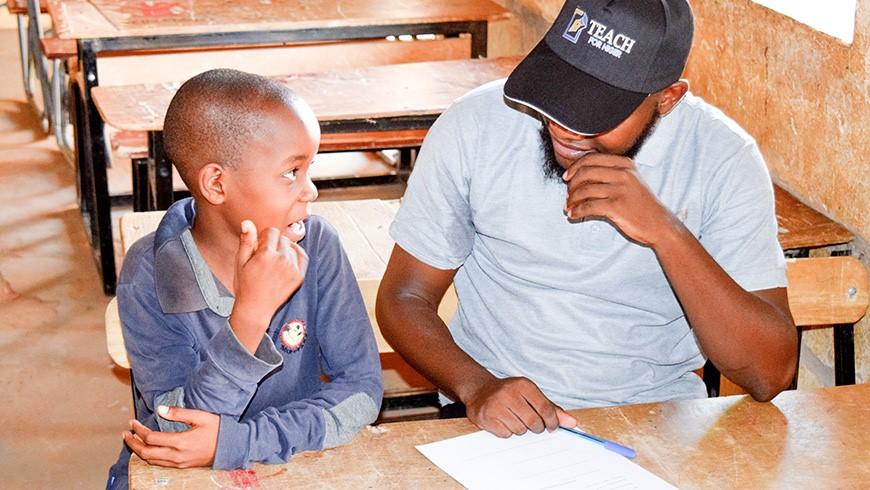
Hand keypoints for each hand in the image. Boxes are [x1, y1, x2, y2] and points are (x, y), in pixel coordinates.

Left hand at [123, 405, 218, 468]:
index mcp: (180, 442)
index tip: (133, 422)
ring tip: (132, 442)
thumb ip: (179, 413)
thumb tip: (160, 409)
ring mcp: (179, 463)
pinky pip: (159, 463)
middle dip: (132, 443)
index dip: (139, 430)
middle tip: (126, 434)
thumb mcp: (200, 416)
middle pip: (146, 452)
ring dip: (139, 451)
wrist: (230, 447)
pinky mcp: (182, 466)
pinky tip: (147, 450)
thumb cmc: (218, 430)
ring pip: (151, 460)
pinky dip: (149, 457)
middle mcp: (177, 455)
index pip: (151, 438)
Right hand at [231, 220, 308, 345]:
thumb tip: (247, 222)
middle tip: (265, 256)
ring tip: (274, 261)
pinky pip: (302, 256)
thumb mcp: (240, 262)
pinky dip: (296, 254)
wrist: (255, 309)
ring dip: (283, 249)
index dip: (264, 237)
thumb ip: (246, 241)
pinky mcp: (299, 276)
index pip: (271, 231)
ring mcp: (292, 269)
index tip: (258, 247)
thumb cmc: (244, 285)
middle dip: (274, 243)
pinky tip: (287, 258)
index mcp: (266, 255)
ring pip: (291, 247)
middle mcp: (282, 260)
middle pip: (282, 238)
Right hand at [463, 377, 576, 437]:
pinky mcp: (486, 418)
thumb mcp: (531, 395)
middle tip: (530, 422)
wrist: (479, 391)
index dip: (552, 422)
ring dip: (520, 429)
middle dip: (535, 427)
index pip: (545, 409)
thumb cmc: (510, 393)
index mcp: (523, 385)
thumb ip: (551, 409)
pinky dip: (507, 432)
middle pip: (534, 423)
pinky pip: (506, 434)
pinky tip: (503, 421)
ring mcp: (496, 406)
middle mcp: (509, 393)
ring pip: (520, 430)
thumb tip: (572, 423)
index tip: (552, 427)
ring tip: (513, 418)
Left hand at [563, 153, 679, 246]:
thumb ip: (609, 174)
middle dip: (571, 185)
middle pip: (585, 172)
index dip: (574, 167)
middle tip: (567, 195)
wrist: (659, 224)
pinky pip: (588, 206)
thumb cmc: (642, 205)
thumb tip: (579, 176)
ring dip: (571, 200)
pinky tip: (574, 214)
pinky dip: (577, 211)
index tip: (566, 177)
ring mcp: (620, 189)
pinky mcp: (616, 206)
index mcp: (624, 164)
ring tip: (568, 208)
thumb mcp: (630, 181)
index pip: (591, 158)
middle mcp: (622, 173)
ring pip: (584, 190)